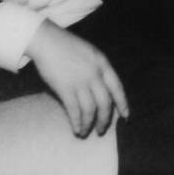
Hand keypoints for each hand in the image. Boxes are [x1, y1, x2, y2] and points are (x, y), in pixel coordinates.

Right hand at [25, 19, 128, 137]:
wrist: (48, 41)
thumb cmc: (68, 46)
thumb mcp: (91, 53)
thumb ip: (99, 69)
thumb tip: (104, 89)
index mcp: (103, 63)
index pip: (117, 87)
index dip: (122, 104)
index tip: (125, 116)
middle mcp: (94, 74)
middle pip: (105, 103)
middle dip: (105, 119)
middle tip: (101, 130)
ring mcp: (80, 81)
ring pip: (90, 110)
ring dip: (89, 124)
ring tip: (86, 132)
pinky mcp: (65, 88)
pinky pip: (74, 111)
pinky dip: (77, 122)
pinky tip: (76, 128)